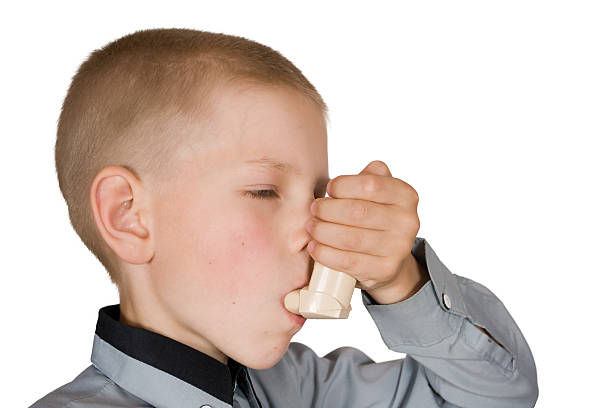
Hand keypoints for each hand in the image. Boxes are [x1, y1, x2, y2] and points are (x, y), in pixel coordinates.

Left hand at [306, 160, 429, 304]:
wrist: (390, 260)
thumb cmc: (376, 218)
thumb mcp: (379, 193)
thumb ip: (370, 177)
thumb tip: (351, 176)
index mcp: (406, 196)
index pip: (371, 185)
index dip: (344, 185)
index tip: (329, 189)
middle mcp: (407, 222)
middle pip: (357, 212)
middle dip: (328, 210)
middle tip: (314, 210)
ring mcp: (398, 248)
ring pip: (350, 238)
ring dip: (323, 231)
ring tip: (311, 227)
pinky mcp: (384, 270)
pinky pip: (348, 261)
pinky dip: (325, 253)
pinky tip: (314, 247)